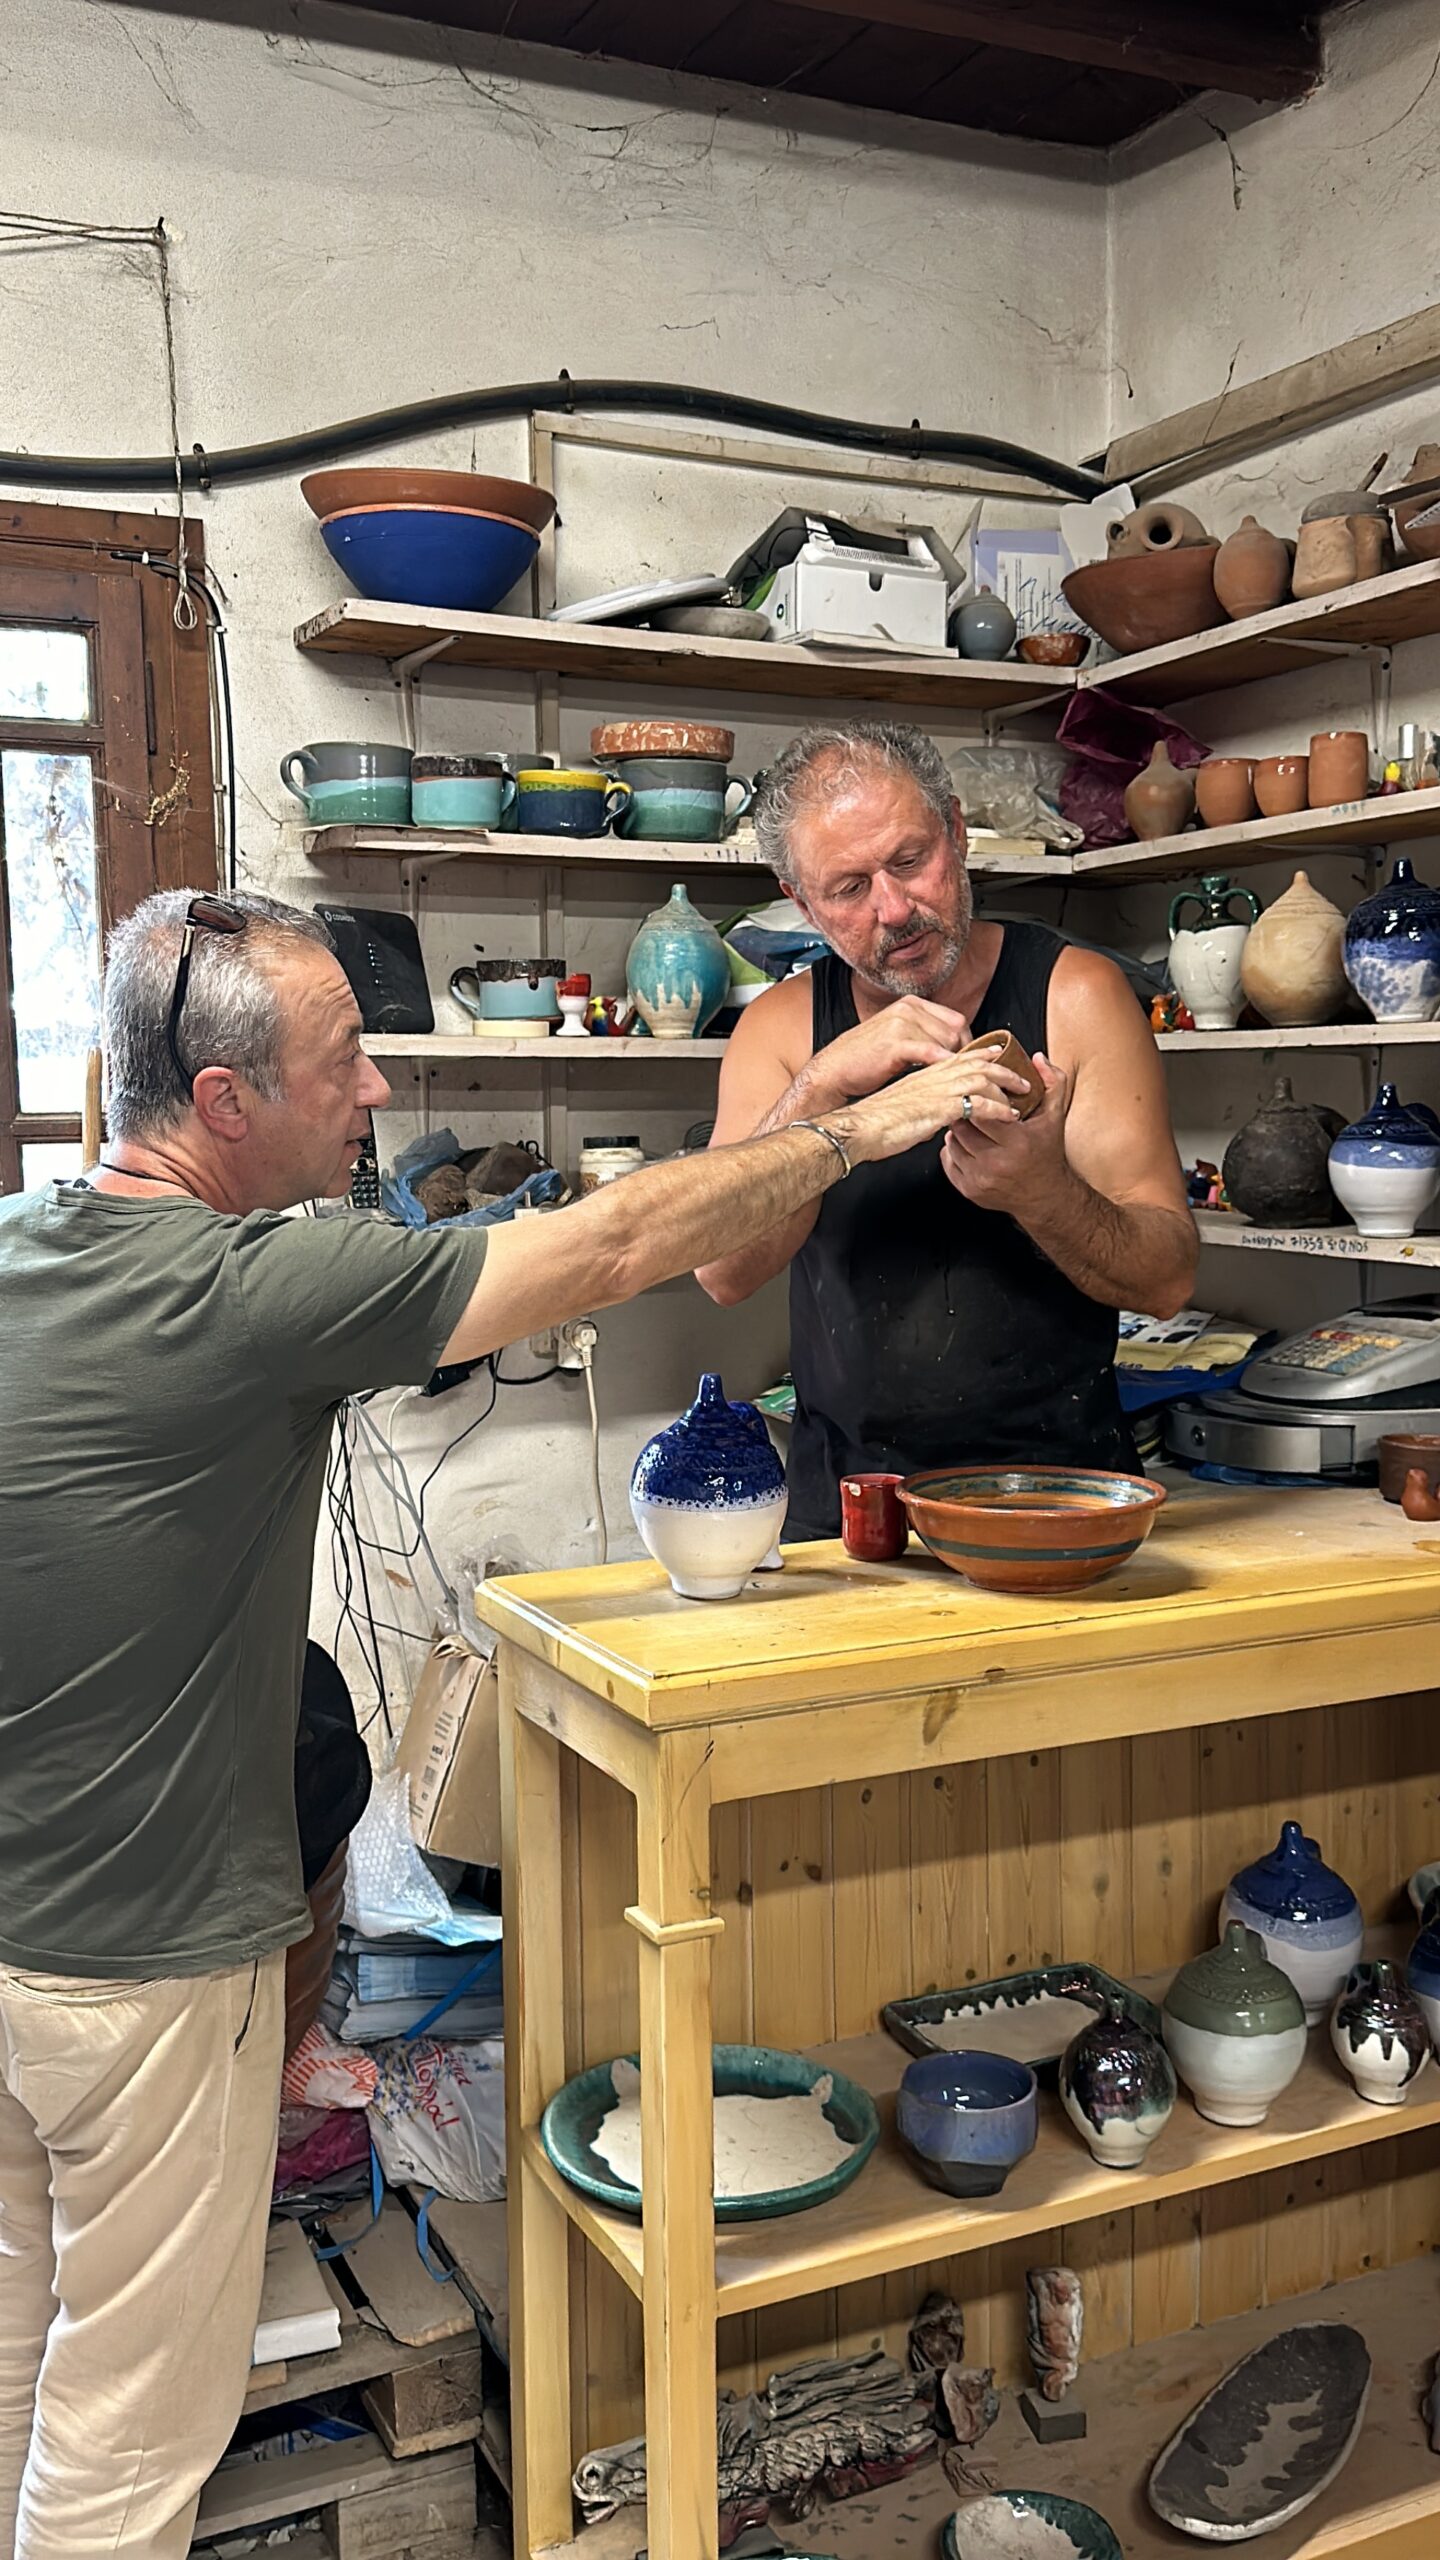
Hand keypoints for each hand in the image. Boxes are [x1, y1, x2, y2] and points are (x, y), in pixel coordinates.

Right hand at [809, 997, 970, 1107]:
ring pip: (946, 1042)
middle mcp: (908, 1008)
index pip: (955, 1019)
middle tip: (964, 1076)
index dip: (966, 1043)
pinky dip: (943, 1064)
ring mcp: (901, 1023)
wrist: (833, 1071)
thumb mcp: (897, 1036)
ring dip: (953, 1064)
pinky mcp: (895, 1043)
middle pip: (955, 1029)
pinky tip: (947, 1076)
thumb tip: (953, 1046)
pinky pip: (930, 1052)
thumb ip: (923, 1034)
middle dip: (963, 1054)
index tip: (968, 1063)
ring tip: (955, 1081)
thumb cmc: (865, 1060)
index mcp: (910, 1004)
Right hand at [837, 1049, 1029, 1166]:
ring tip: (1022, 1097)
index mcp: (924, 1074)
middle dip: (1003, 1068)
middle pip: (976, 1062)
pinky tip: (1009, 1116)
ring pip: (982, 1078)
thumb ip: (922, 1105)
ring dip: (1006, 1086)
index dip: (982, 1053)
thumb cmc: (875, 1123)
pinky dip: (998, 1110)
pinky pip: (978, 1104)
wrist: (858, 1128)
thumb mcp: (903, 1106)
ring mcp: (937, 1090)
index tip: (998, 1053)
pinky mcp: (940, 1108)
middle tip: (1023, 1078)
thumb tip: (933, 1116)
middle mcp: (933, 1077)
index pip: (959, 1056)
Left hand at [942, 1052, 1071, 1216]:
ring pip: (952, 1142)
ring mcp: (981, 1179)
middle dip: (965, 1113)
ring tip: (970, 1124)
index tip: (981, 1094)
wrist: (1045, 1196)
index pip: (982, 1112)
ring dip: (957, 1130)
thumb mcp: (1055, 1115)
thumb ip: (1051, 1082)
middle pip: (963, 1127)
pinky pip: (948, 1161)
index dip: (978, 1100)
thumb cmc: (1048, 1153)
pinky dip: (953, 1149)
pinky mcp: (970, 1190)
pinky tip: (967, 1143)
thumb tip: (1036, 1058)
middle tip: (970, 1106)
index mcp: (1017, 1142)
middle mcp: (996, 1163)